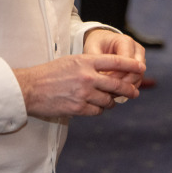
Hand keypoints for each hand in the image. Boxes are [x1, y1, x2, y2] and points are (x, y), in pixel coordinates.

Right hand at [13, 53, 144, 118]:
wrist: (30, 88)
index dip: (131, 64)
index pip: (115, 61)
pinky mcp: (78, 108)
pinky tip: (96, 108)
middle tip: (134, 92)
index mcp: (85, 61)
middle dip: (128, 89)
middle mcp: (87, 76)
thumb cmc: (49, 73)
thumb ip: (89, 65)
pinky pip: (97, 111)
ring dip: (111, 102)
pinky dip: (99, 110)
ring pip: (108, 100)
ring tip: (110, 101)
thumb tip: (108, 71)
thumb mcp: (70, 61)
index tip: (141, 67)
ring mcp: (83, 93)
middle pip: (117, 83)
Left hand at [83, 28, 146, 87]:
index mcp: (125, 41)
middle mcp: (136, 49)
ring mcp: (140, 59)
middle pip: (137, 71)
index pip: (127, 61)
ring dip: (126, 87)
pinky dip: (127, 88)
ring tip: (111, 94)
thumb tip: (99, 77)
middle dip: (124, 83)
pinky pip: (137, 81)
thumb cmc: (96, 44)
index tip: (105, 83)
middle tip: (109, 92)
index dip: (117, 74)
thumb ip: (96, 61)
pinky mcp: (139, 68)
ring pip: (139, 78)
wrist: (102, 41)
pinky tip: (115, 93)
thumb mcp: (92, 48)